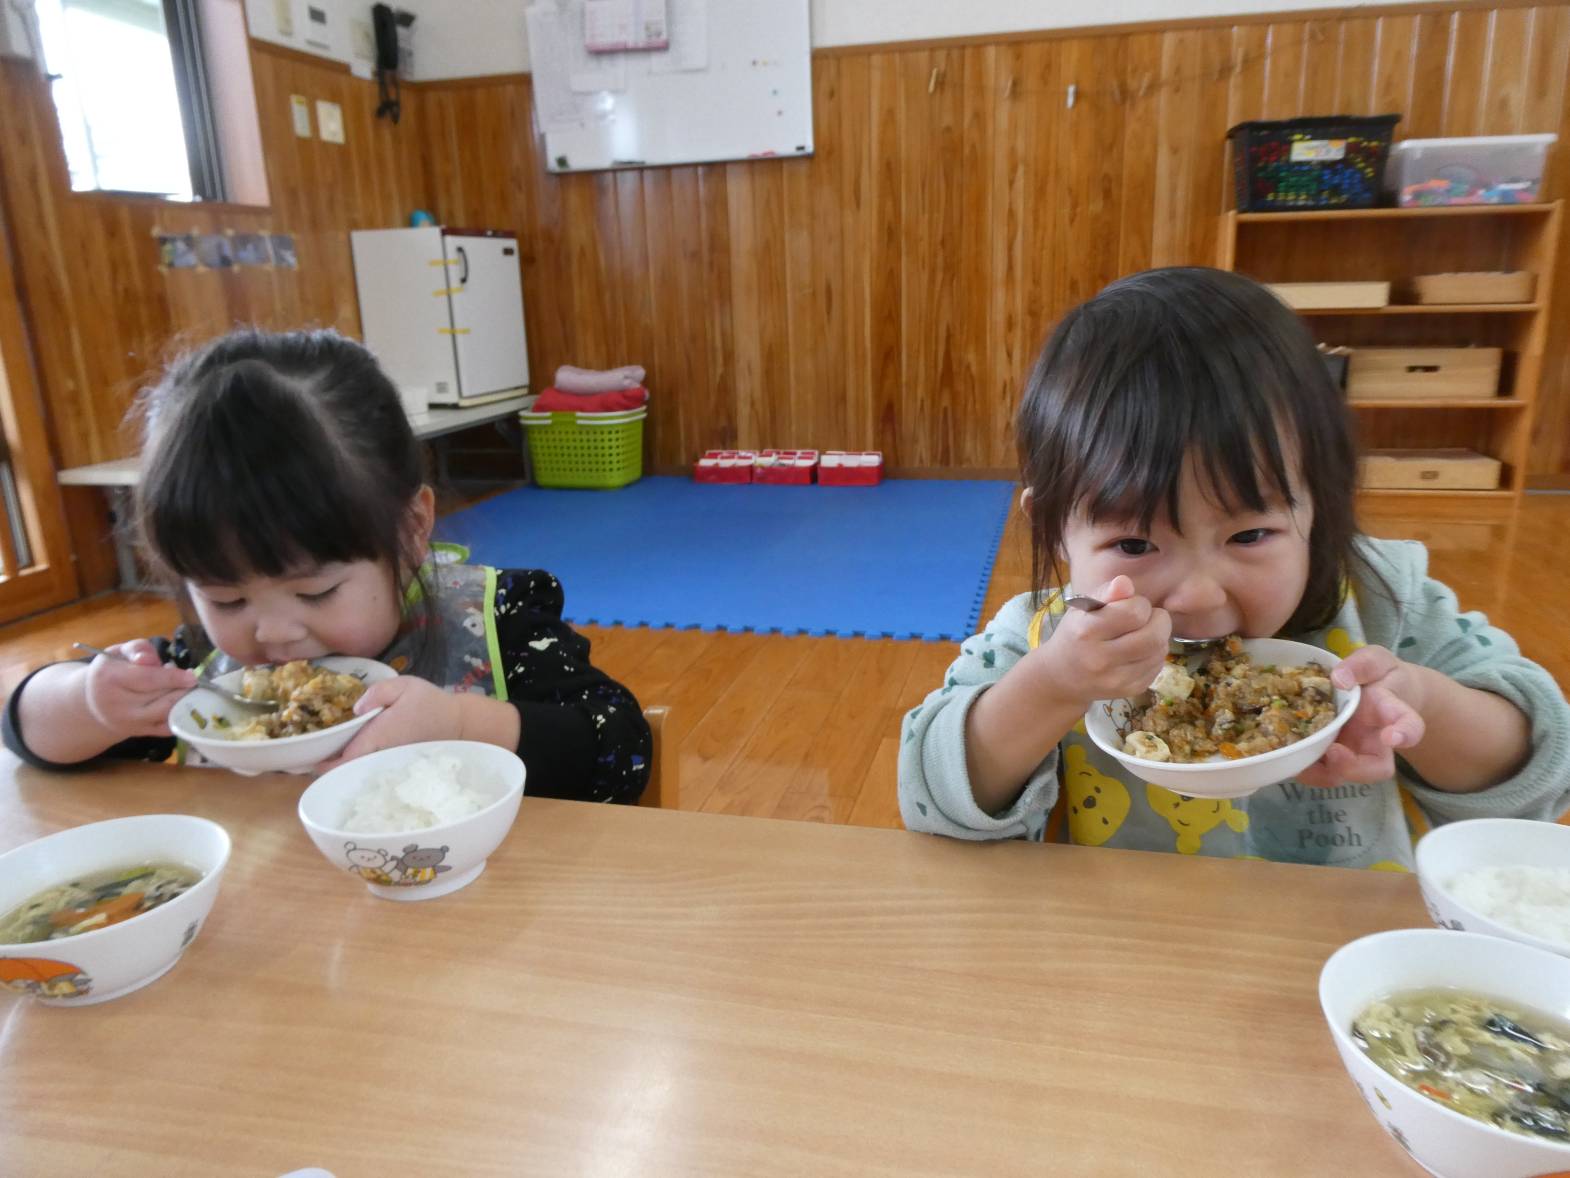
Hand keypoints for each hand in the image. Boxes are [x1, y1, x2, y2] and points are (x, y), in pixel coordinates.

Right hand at [82, 640, 195, 738]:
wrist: (97, 701)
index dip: (173, 677)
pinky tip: (183, 703)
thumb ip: (137, 649)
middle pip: (161, 697)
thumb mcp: (120, 652)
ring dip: (184, 701)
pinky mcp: (139, 734)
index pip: (148, 679)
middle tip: (191, 679)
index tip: (193, 676)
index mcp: (109, 679)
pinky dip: (181, 716)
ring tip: (187, 689)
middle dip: (181, 688)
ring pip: (167, 713)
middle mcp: (116, 705)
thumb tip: (148, 659)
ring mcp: (127, 723)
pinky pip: (168, 728)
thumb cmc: (113, 671)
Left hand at [316, 677, 464, 768]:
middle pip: (348, 768)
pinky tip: (347, 758)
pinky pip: (370, 768)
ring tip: (322, 758)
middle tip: (306, 759)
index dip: (325, 765)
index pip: (346, 758)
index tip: (307, 763)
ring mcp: (388, 763)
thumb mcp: (405, 685)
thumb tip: (356, 709)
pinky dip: (356, 766)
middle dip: (328, 767)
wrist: (458, 723)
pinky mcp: (394, 764)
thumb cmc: (430, 702)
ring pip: (358, 770)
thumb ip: (378, 692)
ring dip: (341, 767)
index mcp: (379, 736)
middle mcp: (382, 754)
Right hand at [1032, 575, 1171, 705]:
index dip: (1139, 604)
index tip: (1130, 605)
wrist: (1060, 678)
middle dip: (1158, 621)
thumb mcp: (1082, 609)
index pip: (1135, 612)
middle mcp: (1101, 659)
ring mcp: (1116, 679)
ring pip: (1159, 651)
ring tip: (1142, 633)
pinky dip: (1154, 655)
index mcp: (1087, 632)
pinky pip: (1158, 667)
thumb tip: (1125, 582)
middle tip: (1146, 618)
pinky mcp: (1130, 691)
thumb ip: (1105, 593)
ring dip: (1158, 637)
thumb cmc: (1074, 635)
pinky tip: (1139, 651)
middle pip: (1154, 636)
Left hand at [1296, 645, 1425, 788]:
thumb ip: (1361, 664)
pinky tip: (1285, 752)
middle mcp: (1376, 741)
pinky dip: (1303, 767)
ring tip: (1300, 756)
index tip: (1393, 737)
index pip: (1410, 726)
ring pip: (1344, 775)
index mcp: (1392, 713)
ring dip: (1322, 772)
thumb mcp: (1374, 660)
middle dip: (1354, 768)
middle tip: (1333, 752)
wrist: (1377, 691)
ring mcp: (1354, 752)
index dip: (1405, 734)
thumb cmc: (1379, 675)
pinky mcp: (1331, 756)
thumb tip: (1339, 678)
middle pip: (1377, 768)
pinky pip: (1320, 770)